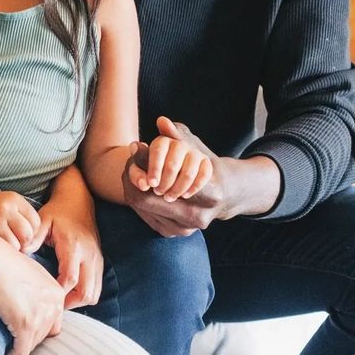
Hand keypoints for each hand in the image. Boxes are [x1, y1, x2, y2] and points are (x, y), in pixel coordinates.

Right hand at [0, 189, 42, 251]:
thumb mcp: (8, 203)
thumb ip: (24, 217)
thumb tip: (35, 242)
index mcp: (14, 199)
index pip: (36, 222)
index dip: (31, 231)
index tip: (21, 232)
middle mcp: (5, 207)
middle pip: (28, 234)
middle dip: (24, 242)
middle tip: (15, 241)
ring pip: (16, 244)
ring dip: (12, 247)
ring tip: (4, 242)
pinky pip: (2, 247)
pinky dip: (2, 249)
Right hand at [0, 238, 65, 354]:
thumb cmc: (2, 260)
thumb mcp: (28, 272)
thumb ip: (36, 290)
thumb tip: (28, 304)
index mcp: (57, 293)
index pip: (53, 322)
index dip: (35, 327)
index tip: (19, 328)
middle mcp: (54, 305)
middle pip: (44, 335)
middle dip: (28, 338)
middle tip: (11, 339)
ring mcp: (41, 316)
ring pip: (32, 344)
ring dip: (19, 346)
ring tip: (6, 345)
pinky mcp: (26, 325)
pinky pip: (21, 351)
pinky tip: (3, 353)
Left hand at [37, 201, 102, 308]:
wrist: (78, 201)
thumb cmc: (57, 212)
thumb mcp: (42, 220)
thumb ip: (34, 237)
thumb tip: (23, 253)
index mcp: (73, 247)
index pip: (70, 280)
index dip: (58, 293)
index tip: (44, 296)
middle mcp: (89, 256)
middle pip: (86, 293)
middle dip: (70, 303)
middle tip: (53, 304)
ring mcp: (97, 260)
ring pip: (94, 293)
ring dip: (79, 301)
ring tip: (61, 300)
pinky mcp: (99, 262)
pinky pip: (97, 287)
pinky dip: (85, 294)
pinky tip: (70, 292)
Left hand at [119, 119, 226, 236]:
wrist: (226, 194)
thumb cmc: (208, 165)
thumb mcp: (197, 147)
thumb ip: (180, 135)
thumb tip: (161, 121)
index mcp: (212, 194)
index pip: (168, 180)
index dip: (148, 167)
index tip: (136, 151)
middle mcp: (199, 217)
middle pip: (150, 199)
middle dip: (135, 180)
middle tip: (128, 165)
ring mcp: (187, 228)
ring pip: (145, 209)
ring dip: (134, 191)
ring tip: (132, 175)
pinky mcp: (176, 233)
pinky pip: (146, 217)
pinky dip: (138, 202)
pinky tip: (137, 188)